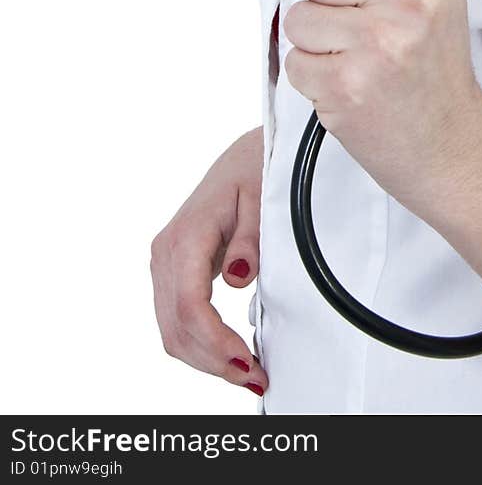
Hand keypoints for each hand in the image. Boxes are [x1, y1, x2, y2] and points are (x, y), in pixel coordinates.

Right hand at [150, 128, 268, 397]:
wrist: (243, 158)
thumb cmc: (254, 172)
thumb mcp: (262, 198)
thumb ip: (250, 239)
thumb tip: (238, 277)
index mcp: (187, 235)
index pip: (190, 305)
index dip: (216, 342)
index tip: (247, 362)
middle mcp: (166, 252)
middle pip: (177, 327)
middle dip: (213, 361)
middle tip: (254, 377)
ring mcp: (165, 264)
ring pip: (172, 330)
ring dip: (206, 359)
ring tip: (246, 372)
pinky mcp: (171, 272)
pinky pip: (177, 320)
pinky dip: (200, 345)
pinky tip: (228, 355)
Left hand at [283, 0, 481, 212]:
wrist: (450, 144)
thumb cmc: (434, 64)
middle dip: (327, 1)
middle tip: (366, 28)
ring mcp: (379, 41)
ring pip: (297, 15)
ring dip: (318, 42)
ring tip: (359, 57)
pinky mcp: (347, 84)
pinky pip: (294, 59)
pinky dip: (314, 77)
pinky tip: (352, 83)